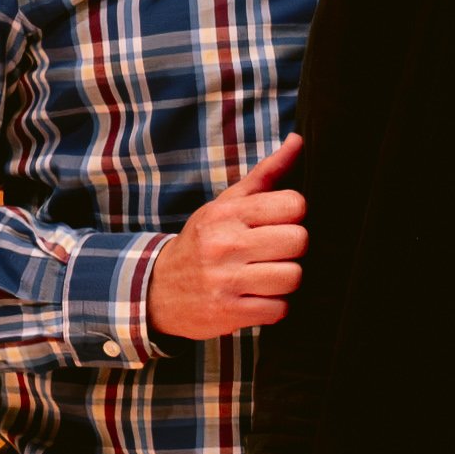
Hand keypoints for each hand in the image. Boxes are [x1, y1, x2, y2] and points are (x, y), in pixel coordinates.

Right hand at [145, 135, 306, 341]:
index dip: (294, 215)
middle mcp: (225, 244)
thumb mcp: (225, 204)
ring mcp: (225, 281)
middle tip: (272, 252)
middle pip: (299, 241)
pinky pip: (280, 309)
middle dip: (292, 249)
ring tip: (264, 276)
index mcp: (226, 214)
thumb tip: (298, 140)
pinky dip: (274, 307)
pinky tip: (255, 298)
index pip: (294, 205)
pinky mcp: (228, 313)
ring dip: (285, 280)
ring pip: (293, 276)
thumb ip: (266, 174)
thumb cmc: (203, 241)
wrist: (155, 289)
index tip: (278, 223)